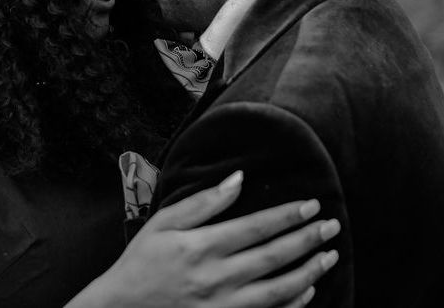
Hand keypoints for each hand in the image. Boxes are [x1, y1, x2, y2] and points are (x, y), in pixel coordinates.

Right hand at [70, 171, 338, 307]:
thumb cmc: (142, 261)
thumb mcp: (163, 223)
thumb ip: (202, 202)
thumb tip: (237, 179)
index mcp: (202, 247)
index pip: (256, 227)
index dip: (287, 215)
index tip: (311, 204)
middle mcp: (218, 278)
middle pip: (274, 256)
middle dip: (307, 239)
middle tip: (332, 225)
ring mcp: (225, 307)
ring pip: (279, 290)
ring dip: (309, 272)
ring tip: (330, 255)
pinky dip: (294, 304)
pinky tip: (309, 291)